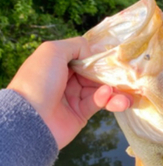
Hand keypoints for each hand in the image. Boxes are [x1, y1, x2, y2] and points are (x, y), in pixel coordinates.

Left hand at [7, 37, 131, 149]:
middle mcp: (67, 79)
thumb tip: (92, 53)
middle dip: (112, 75)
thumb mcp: (53, 51)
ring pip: (101, 90)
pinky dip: (106, 99)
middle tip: (130, 77)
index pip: (85, 57)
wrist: (30, 119)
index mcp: (58, 63)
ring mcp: (74, 97)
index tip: (116, 58)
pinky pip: (98, 103)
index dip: (99, 58)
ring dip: (116, 92)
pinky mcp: (81, 114)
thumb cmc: (39, 80)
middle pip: (95, 74)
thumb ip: (76, 45)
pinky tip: (109, 95)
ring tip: (127, 96)